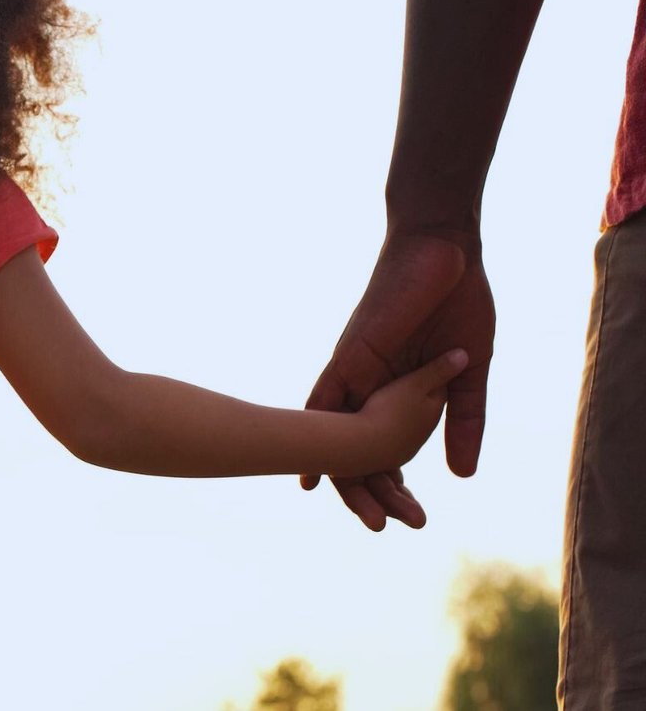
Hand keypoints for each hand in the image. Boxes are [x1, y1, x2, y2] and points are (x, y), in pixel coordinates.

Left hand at [305, 231, 494, 529]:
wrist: (444, 252)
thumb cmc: (457, 303)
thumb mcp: (469, 371)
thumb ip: (464, 419)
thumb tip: (462, 475)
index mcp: (395, 393)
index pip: (383, 448)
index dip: (391, 484)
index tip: (407, 517)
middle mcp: (367, 389)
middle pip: (354, 450)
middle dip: (367, 492)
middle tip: (382, 528)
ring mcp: (355, 373)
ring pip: (335, 433)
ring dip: (344, 475)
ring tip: (363, 515)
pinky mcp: (350, 356)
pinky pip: (325, 398)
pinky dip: (315, 429)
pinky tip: (310, 467)